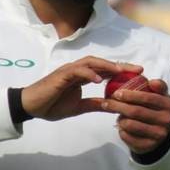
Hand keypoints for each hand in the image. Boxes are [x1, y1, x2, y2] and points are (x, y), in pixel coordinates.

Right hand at [21, 57, 142, 120]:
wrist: (31, 107)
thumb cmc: (52, 105)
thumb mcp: (79, 107)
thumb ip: (95, 104)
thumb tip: (113, 106)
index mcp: (82, 77)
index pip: (105, 70)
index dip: (121, 71)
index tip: (139, 74)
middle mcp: (78, 70)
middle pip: (102, 62)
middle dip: (120, 65)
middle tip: (138, 69)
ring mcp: (69, 71)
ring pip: (91, 62)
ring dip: (107, 65)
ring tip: (121, 72)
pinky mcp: (61, 75)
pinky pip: (77, 71)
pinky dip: (89, 74)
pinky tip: (99, 80)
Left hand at [101, 79, 169, 154]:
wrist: (157, 135)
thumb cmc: (154, 109)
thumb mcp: (159, 96)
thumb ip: (156, 86)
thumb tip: (150, 81)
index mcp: (169, 104)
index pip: (149, 97)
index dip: (132, 94)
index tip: (118, 92)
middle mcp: (167, 120)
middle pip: (137, 111)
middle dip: (119, 105)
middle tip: (107, 101)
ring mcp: (159, 134)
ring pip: (131, 124)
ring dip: (119, 117)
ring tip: (114, 112)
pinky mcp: (149, 146)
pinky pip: (128, 136)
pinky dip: (121, 130)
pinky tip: (120, 125)